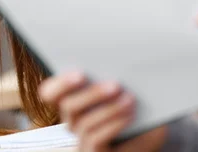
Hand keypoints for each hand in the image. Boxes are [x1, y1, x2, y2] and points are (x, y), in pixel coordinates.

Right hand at [40, 73, 166, 151]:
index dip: (60, 83)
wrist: (147, 140)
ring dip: (109, 109)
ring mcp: (82, 141)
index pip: (50, 92)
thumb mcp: (127, 91)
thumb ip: (119, 75)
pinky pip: (95, 140)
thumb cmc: (137, 113)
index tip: (80, 73)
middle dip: (92, 94)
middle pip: (68, 107)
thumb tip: (121, 55)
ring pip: (83, 124)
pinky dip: (113, 124)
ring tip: (130, 99)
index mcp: (76, 100)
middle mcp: (73, 122)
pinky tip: (129, 115)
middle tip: (115, 84)